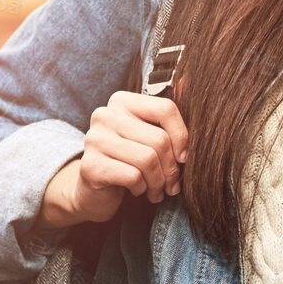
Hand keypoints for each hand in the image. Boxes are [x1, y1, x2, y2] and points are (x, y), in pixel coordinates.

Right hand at [52, 89, 189, 224]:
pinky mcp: (90, 165)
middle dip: (172, 168)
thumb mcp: (148, 137)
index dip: (182, 137)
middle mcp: (105, 115)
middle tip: (172, 185)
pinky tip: (138, 190)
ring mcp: (94, 139)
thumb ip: (167, 120)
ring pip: (148, 159)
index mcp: (122, 101)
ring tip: (157, 191)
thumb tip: (191, 92)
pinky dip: (142, 188)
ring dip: (159, 182)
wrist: (94, 191)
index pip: (166, 109)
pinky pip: (133, 176)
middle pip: (159, 139)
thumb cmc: (129, 161)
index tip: (183, 158)